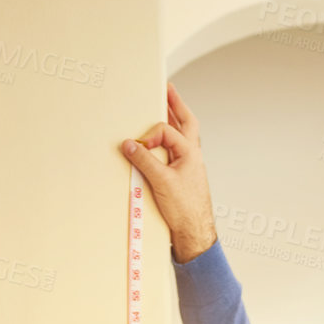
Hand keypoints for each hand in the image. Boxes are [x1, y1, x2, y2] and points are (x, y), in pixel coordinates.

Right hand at [122, 82, 217, 263]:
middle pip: (185, 122)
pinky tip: (161, 144)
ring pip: (182, 136)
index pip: (166, 130)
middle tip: (166, 88)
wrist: (195, 235)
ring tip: (164, 107)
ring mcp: (189, 166)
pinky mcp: (182, 178)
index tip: (136, 146)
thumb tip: (128, 145)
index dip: (150, 135)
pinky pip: (175, 153)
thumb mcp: (162, 182)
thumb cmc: (186, 211)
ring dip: (173, 122)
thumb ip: (145, 160)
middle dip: (175, 104)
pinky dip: (168, 144)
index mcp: (190, 152)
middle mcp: (192, 156)